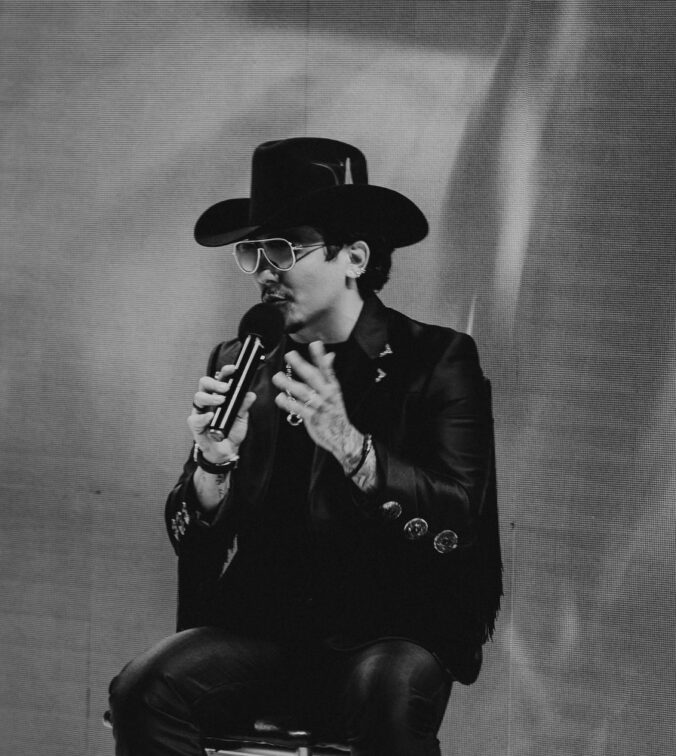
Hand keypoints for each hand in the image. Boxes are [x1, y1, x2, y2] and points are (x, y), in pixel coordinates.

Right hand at [188, 364, 255, 462]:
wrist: (226, 450)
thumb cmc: (231, 431)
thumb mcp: (241, 417)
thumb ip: (244, 405)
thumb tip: (250, 394)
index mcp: (218, 395)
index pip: (218, 379)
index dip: (224, 372)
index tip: (232, 369)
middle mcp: (208, 401)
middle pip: (204, 383)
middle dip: (215, 382)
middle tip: (226, 388)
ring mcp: (200, 412)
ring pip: (198, 397)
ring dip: (210, 397)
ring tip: (221, 401)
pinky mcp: (196, 426)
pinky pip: (195, 419)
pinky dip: (203, 417)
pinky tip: (211, 417)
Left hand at [272, 342, 362, 472]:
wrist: (342, 436)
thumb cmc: (336, 413)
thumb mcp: (335, 392)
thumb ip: (329, 373)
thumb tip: (330, 355)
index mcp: (332, 387)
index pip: (327, 369)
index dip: (320, 356)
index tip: (315, 344)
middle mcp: (326, 395)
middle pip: (313, 377)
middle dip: (301, 365)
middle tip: (290, 355)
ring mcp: (319, 407)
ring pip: (303, 392)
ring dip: (289, 383)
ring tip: (278, 377)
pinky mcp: (312, 418)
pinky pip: (298, 409)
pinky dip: (288, 403)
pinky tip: (280, 397)